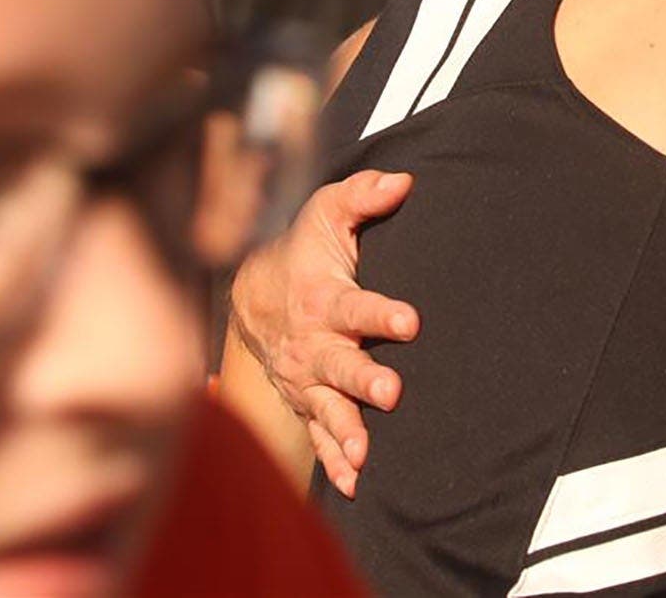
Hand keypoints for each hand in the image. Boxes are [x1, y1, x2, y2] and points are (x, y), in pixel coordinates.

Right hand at [229, 169, 418, 496]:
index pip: (356, 305)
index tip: (410, 320)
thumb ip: (362, 196)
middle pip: (341, 364)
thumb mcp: (326, 213)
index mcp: (323, 298)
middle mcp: (313, 343)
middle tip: (390, 392)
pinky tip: (354, 483)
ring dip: (346, 430)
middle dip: (363, 378)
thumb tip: (403, 182)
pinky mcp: (307, 401)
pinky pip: (318, 435)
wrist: (255, 294)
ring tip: (365, 453)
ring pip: (328, 407)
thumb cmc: (303, 249)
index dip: (382, 313)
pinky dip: (333, 460)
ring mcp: (308, 378)